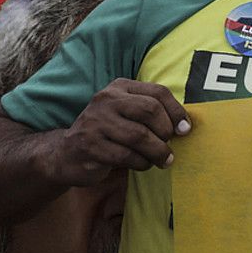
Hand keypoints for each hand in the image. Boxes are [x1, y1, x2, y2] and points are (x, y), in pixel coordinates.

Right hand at [54, 78, 189, 186]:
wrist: (66, 153)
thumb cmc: (108, 134)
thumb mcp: (127, 114)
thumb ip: (152, 113)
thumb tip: (185, 126)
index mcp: (119, 87)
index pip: (158, 92)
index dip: (177, 111)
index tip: (185, 129)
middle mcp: (106, 100)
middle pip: (150, 110)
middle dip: (166, 132)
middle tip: (169, 147)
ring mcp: (95, 122)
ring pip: (140, 135)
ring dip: (157, 152)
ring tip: (163, 160)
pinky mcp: (90, 146)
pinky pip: (126, 155)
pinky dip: (141, 163)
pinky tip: (143, 165)